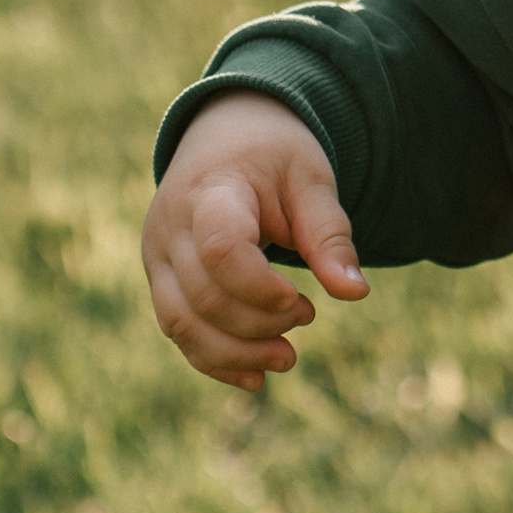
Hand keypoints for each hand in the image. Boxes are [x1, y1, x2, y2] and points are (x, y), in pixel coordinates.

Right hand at [142, 91, 367, 389]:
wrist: (224, 134)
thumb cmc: (274, 155)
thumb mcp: (311, 179)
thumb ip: (330, 234)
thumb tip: (355, 293)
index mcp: (210, 191)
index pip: (220, 250)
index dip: (261, 289)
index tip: (302, 300)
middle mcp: (171, 227)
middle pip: (203, 297)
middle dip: (260, 324)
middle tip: (308, 316)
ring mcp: (157, 256)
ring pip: (181, 324)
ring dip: (235, 355)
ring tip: (287, 359)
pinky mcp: (159, 279)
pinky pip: (177, 331)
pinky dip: (213, 360)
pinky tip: (254, 378)